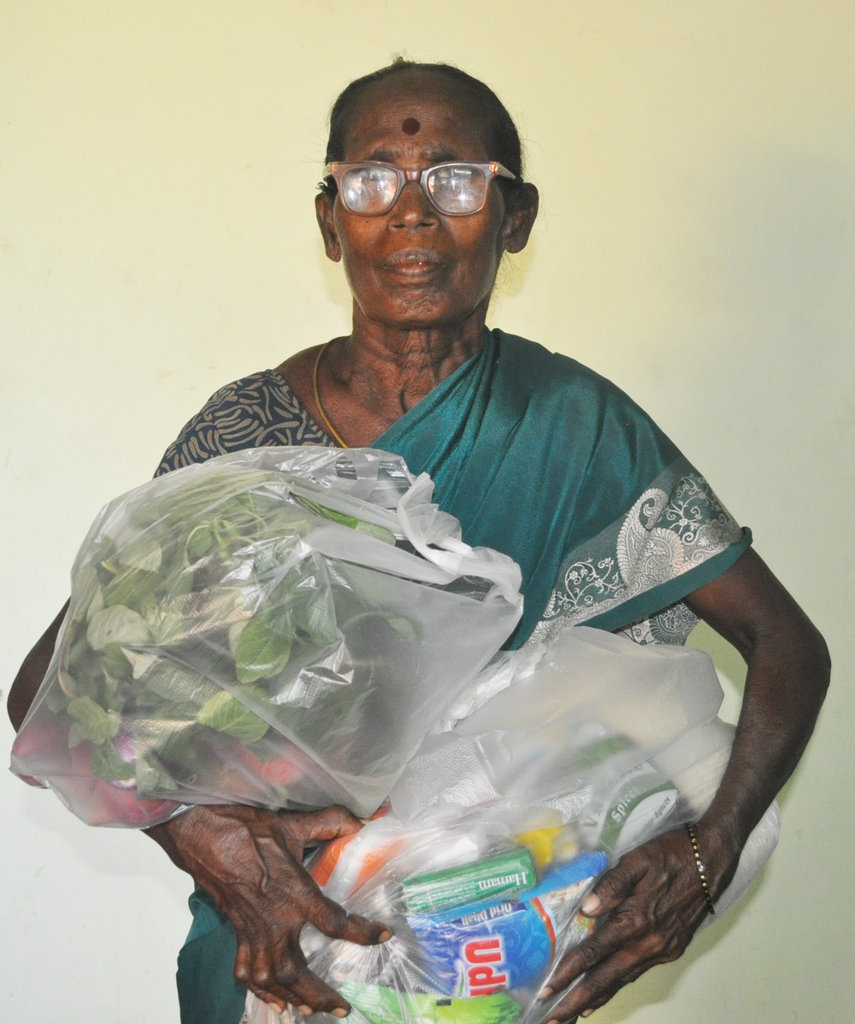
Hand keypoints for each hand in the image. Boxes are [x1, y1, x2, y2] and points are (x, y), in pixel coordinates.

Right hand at [147, 803, 390, 1015]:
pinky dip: (260, 992)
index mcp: (295, 894)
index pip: (335, 923)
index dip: (363, 933)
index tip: (384, 937)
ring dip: (294, 997)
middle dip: (321, 994)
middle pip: (298, 970)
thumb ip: (331, 823)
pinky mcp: (236, 932)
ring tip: (313, 1010)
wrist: (204, 836)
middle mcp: (275, 921)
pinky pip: (246, 971)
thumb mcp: (294, 823)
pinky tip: (274, 1002)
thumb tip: (363, 821)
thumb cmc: (248, 830)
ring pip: (273, 978)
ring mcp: (253, 931)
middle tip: (342, 1008)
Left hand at [539, 825, 736, 1021]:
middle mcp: (648, 943)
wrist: (712, 860)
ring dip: (596, 998)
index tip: (547, 989)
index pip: (594, 953)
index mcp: (635, 920)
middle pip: (606, 979)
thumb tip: (586, 909)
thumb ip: (611, 885)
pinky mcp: (671, 949)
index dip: (569, 973)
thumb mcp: (638, 859)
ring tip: (574, 1013)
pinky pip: (638, 973)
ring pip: (622, 980)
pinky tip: (606, 992)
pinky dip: (618, 985)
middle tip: (552, 1019)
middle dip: (576, 1001)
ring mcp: (661, 949)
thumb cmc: (671, 854)